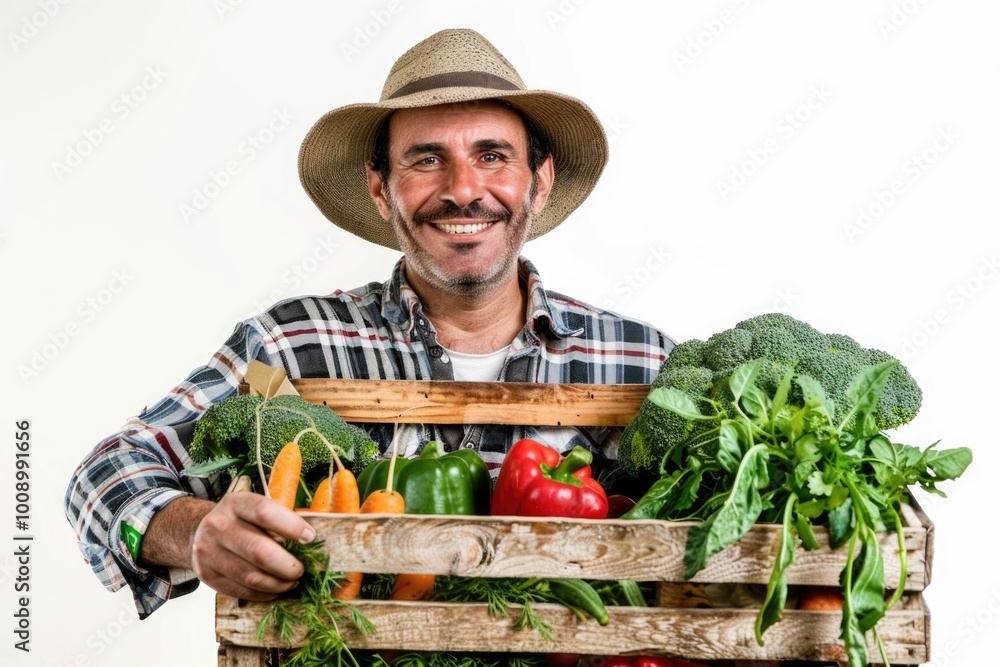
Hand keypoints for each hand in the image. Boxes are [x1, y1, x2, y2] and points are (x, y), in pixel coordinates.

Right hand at [190, 492, 316, 600]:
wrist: (201, 531)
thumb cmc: (241, 520)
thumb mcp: (255, 508)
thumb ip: (279, 518)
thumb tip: (312, 538)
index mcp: (236, 503)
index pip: (265, 512)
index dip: (291, 526)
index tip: (310, 538)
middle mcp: (218, 525)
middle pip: (259, 551)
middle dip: (287, 565)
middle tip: (301, 570)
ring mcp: (208, 551)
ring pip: (250, 576)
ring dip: (278, 584)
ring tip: (292, 582)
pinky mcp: (206, 575)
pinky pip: (241, 590)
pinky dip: (263, 593)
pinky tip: (275, 589)